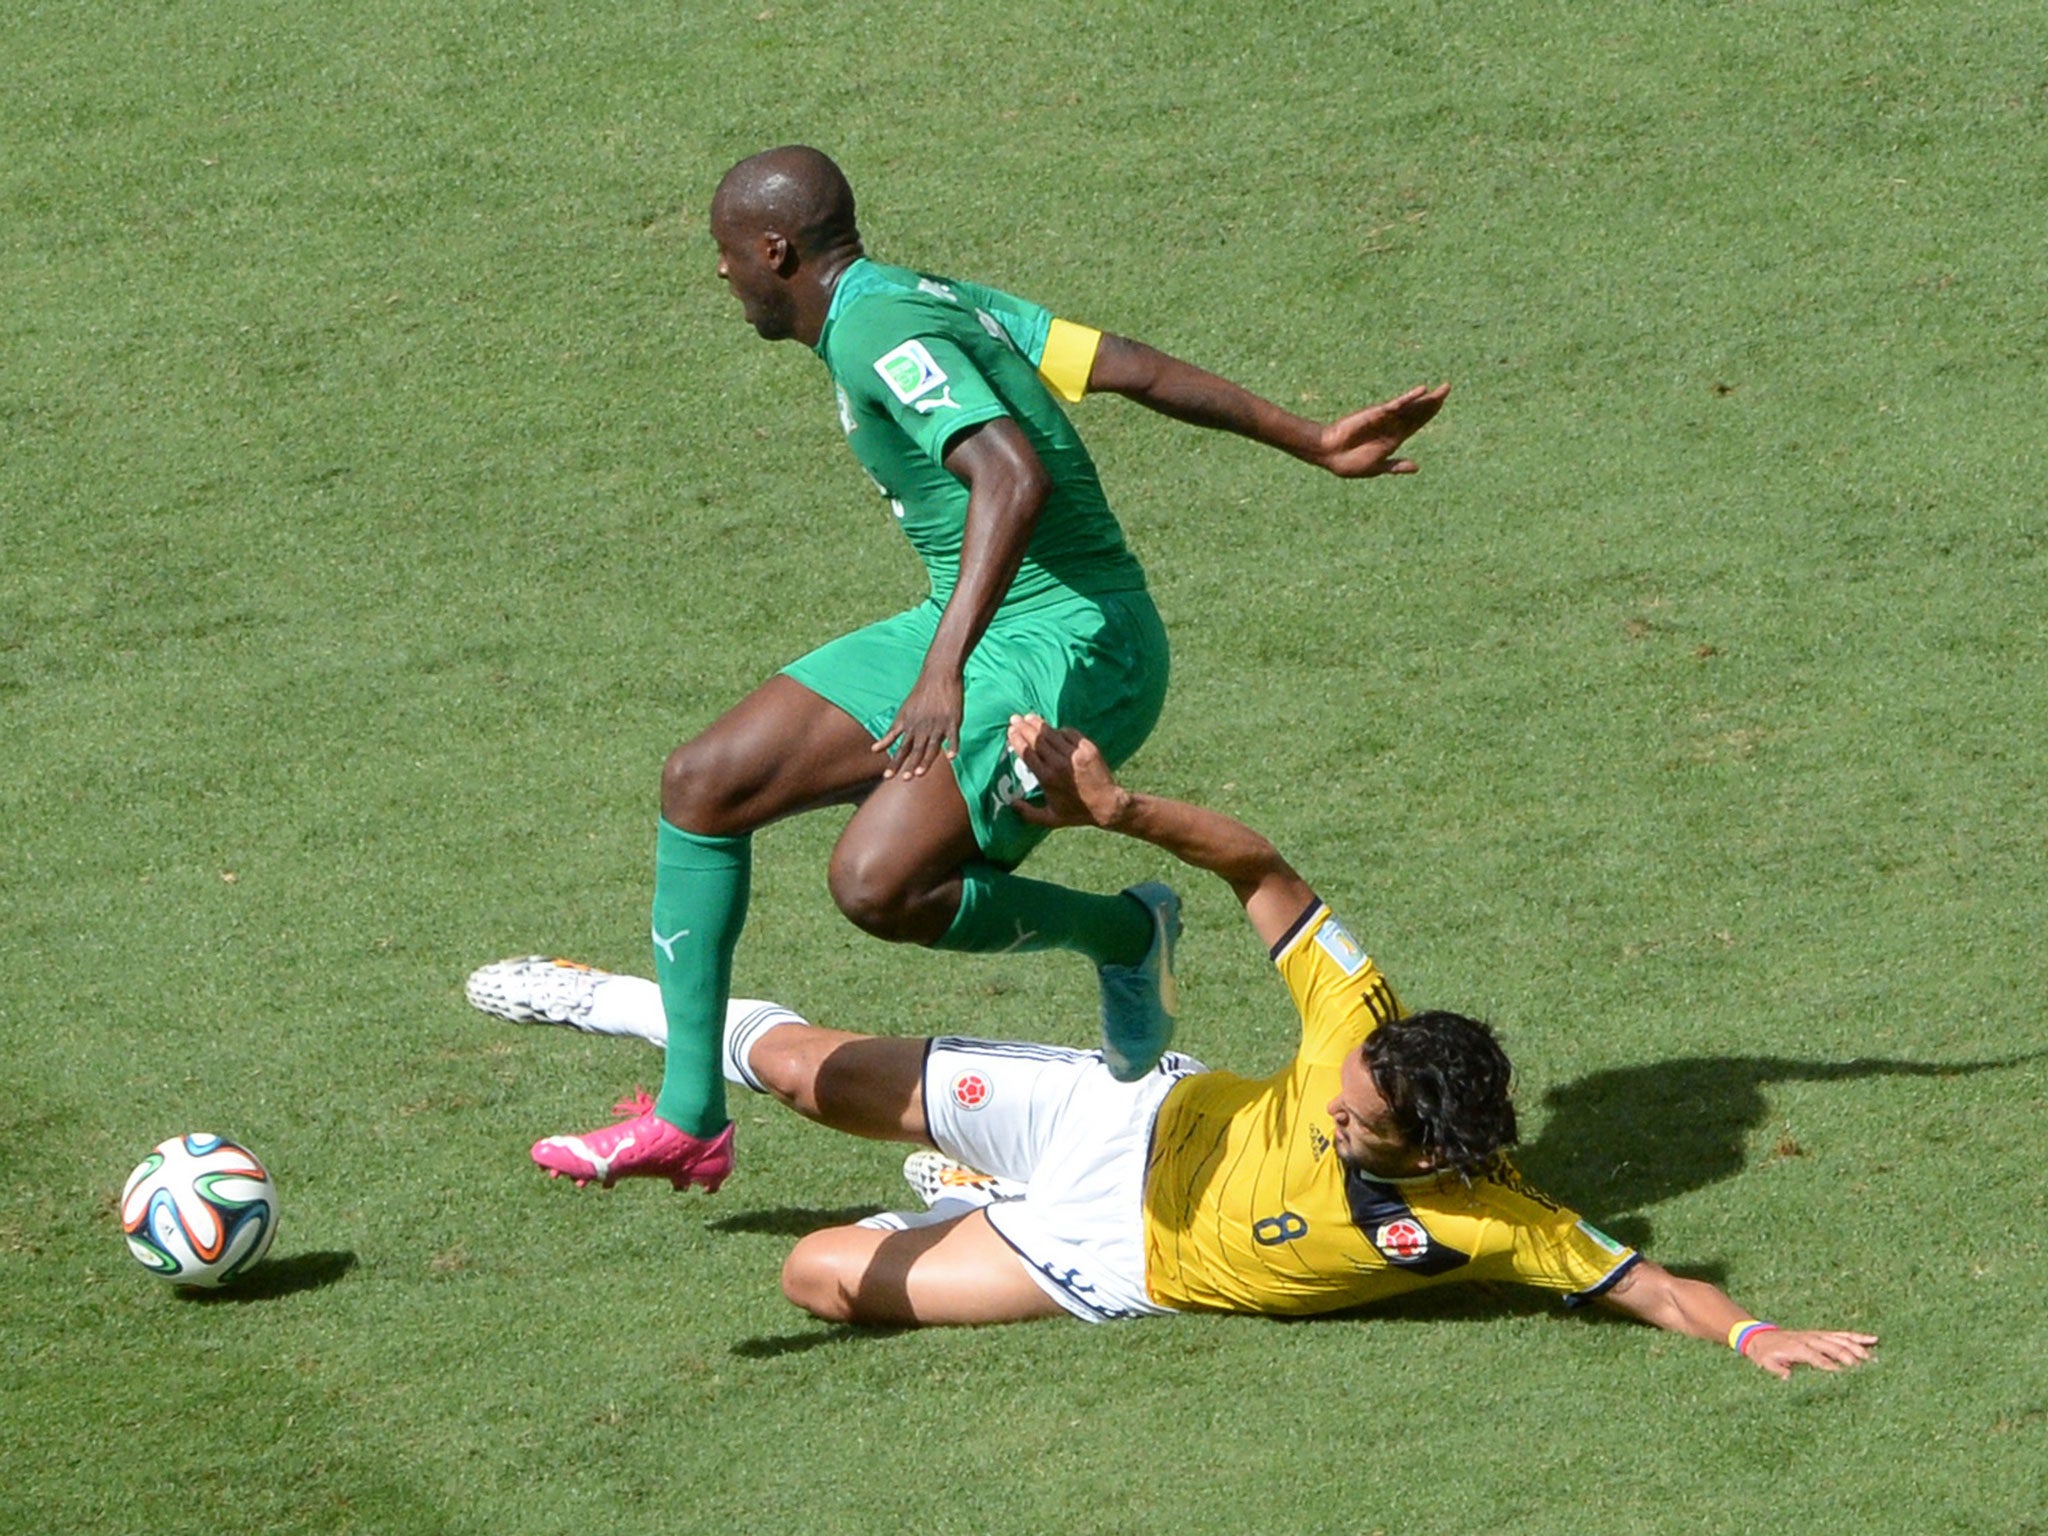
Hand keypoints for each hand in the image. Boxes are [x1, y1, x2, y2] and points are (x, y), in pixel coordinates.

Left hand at [874, 669, 963, 779]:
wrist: (938, 675)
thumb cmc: (920, 695)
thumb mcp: (902, 713)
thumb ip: (892, 733)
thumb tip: (874, 750)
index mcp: (910, 726)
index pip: (901, 749)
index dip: (895, 762)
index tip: (887, 776)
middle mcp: (922, 727)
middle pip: (916, 750)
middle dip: (910, 764)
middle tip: (904, 778)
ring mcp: (938, 724)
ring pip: (932, 746)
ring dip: (926, 760)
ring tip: (920, 773)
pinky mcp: (953, 720)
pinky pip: (953, 736)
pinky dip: (953, 746)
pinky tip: (951, 757)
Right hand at [1004, 714, 1129, 827]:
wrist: (1107, 805)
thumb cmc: (1077, 813)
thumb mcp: (1051, 819)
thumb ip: (1028, 813)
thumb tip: (1011, 803)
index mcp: (1047, 778)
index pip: (1027, 753)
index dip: (1017, 740)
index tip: (1010, 731)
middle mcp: (1059, 764)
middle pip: (1037, 739)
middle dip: (1024, 727)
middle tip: (1015, 718)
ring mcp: (1075, 755)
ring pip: (1052, 734)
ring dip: (1039, 724)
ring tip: (1029, 717)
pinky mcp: (1088, 749)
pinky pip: (1070, 734)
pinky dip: (1060, 730)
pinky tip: (1053, 728)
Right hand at [1311, 383, 1450, 476]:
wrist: (1330, 455)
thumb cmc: (1350, 463)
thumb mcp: (1377, 468)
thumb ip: (1396, 466)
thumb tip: (1416, 467)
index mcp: (1394, 438)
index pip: (1417, 422)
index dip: (1430, 413)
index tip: (1442, 402)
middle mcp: (1392, 425)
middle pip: (1418, 411)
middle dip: (1434, 402)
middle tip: (1448, 387)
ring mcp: (1385, 418)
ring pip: (1412, 406)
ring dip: (1427, 398)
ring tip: (1443, 388)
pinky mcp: (1376, 414)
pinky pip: (1397, 405)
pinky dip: (1409, 398)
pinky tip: (1422, 392)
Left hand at [1744, 1328, 1879, 1380]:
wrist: (1760, 1336)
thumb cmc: (1765, 1354)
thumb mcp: (1766, 1363)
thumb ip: (1777, 1369)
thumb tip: (1787, 1377)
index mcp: (1797, 1347)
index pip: (1817, 1357)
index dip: (1829, 1366)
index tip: (1843, 1375)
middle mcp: (1809, 1339)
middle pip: (1832, 1347)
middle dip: (1848, 1357)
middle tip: (1864, 1368)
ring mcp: (1817, 1335)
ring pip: (1840, 1339)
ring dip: (1857, 1347)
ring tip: (1872, 1358)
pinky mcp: (1821, 1334)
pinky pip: (1841, 1334)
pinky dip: (1856, 1336)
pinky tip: (1872, 1339)